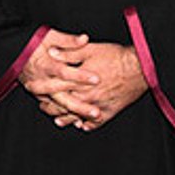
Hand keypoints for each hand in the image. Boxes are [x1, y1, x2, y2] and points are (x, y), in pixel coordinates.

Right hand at [19, 28, 99, 124]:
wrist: (12, 52)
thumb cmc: (33, 43)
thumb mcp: (49, 36)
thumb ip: (67, 40)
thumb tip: (84, 39)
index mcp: (44, 64)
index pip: (64, 72)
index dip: (80, 76)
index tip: (97, 79)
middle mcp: (40, 80)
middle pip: (61, 95)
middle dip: (80, 106)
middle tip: (96, 112)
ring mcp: (38, 90)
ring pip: (57, 105)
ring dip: (74, 112)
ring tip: (91, 117)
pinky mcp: (38, 95)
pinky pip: (51, 108)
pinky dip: (64, 115)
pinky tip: (78, 120)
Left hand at [21, 30, 145, 129]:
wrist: (142, 68)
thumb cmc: (116, 57)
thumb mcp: (90, 49)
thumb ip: (69, 52)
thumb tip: (51, 52)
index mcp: (80, 81)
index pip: (56, 87)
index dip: (43, 88)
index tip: (32, 89)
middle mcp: (87, 96)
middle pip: (64, 104)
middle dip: (51, 107)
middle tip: (42, 107)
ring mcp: (99, 105)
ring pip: (78, 116)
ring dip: (66, 118)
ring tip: (57, 119)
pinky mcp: (111, 111)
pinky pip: (97, 122)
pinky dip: (88, 124)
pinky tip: (82, 125)